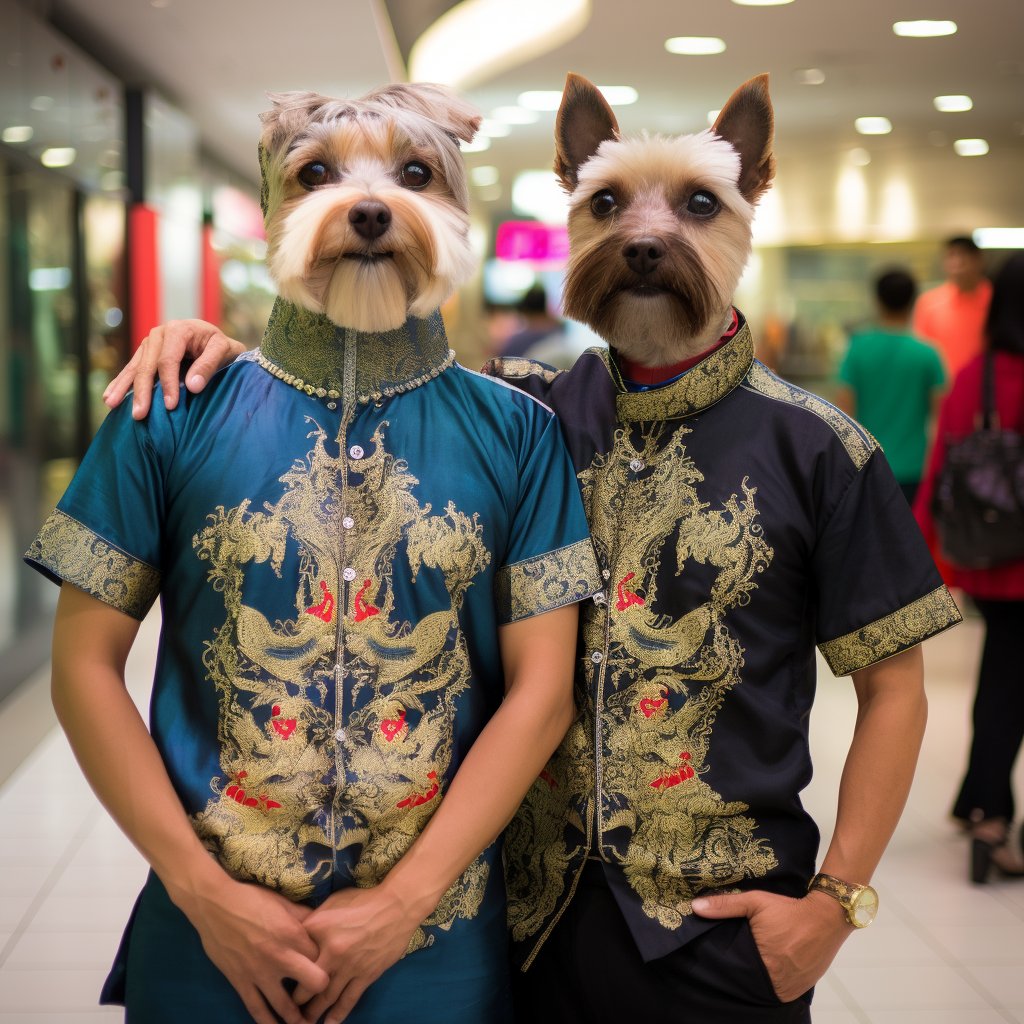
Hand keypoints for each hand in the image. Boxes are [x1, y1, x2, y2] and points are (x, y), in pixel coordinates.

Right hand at [103, 319, 245, 418]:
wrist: (213, 339)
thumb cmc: (220, 346)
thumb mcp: (223, 350)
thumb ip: (208, 366)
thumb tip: (192, 387)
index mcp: (178, 330)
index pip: (168, 360)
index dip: (168, 383)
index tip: (170, 406)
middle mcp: (159, 334)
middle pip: (147, 365)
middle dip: (142, 391)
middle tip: (139, 414)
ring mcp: (149, 343)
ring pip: (135, 367)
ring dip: (123, 387)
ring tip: (111, 404)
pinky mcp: (145, 352)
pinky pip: (131, 368)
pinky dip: (121, 383)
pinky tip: (109, 397)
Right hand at [171, 873, 329, 1023]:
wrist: (215, 904)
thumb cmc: (252, 899)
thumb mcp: (283, 902)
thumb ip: (304, 915)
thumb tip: (321, 923)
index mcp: (294, 934)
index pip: (323, 956)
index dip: (329, 962)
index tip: (331, 969)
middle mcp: (281, 956)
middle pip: (314, 983)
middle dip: (321, 991)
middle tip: (323, 998)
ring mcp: (260, 973)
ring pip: (285, 1006)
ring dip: (297, 1018)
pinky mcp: (241, 982)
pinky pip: (256, 1009)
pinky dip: (267, 1022)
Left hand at [292, 883, 424, 1022]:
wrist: (397, 906)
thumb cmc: (363, 901)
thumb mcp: (333, 902)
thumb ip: (315, 920)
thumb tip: (299, 935)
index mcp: (318, 929)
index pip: (294, 954)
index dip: (285, 967)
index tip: (279, 978)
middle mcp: (330, 951)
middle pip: (305, 982)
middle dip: (295, 999)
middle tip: (288, 1008)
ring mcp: (349, 966)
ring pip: (325, 997)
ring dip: (312, 1012)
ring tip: (303, 1022)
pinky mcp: (366, 975)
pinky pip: (348, 1000)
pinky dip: (337, 1015)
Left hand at [692, 889, 849, 1002]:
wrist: (827, 917)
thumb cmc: (788, 909)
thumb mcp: (755, 902)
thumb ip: (725, 905)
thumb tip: (695, 908)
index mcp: (763, 964)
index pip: (735, 973)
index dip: (726, 967)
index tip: (719, 958)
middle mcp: (778, 982)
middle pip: (749, 983)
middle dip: (741, 973)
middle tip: (734, 960)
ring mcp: (791, 988)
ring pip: (764, 989)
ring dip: (757, 979)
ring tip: (748, 965)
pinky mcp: (802, 989)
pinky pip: (780, 990)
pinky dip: (772, 982)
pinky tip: (765, 969)